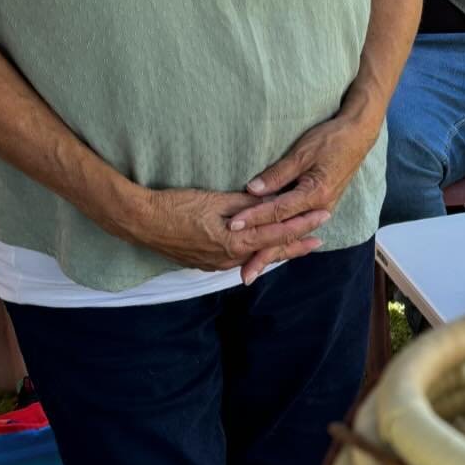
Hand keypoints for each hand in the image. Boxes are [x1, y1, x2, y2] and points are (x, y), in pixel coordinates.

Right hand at [119, 187, 327, 274]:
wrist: (141, 222)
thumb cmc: (176, 207)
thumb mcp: (215, 200)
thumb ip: (246, 204)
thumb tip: (272, 201)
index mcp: (235, 243)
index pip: (278, 234)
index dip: (302, 225)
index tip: (323, 217)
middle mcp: (229, 259)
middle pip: (271, 251)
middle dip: (297, 244)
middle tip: (320, 238)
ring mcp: (217, 264)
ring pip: (255, 257)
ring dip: (277, 250)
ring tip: (298, 245)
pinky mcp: (206, 262)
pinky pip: (239, 259)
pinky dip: (256, 253)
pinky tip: (261, 250)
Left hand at [231, 112, 381, 281]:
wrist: (358, 137)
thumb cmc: (331, 140)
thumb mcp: (302, 153)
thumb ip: (277, 174)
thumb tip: (253, 190)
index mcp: (315, 194)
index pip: (277, 211)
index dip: (254, 218)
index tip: (233, 225)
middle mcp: (320, 208)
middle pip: (285, 235)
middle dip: (263, 255)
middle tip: (244, 275)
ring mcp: (321, 209)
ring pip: (291, 235)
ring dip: (272, 253)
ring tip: (254, 269)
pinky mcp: (320, 206)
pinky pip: (297, 228)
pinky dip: (283, 241)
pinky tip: (272, 252)